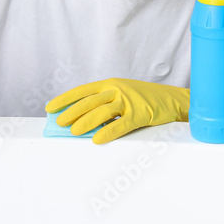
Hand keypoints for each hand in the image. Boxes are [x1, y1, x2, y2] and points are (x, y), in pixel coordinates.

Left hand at [45, 78, 189, 143]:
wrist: (173, 99)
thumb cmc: (145, 100)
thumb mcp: (122, 95)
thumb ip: (105, 104)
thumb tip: (80, 121)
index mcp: (110, 84)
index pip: (82, 91)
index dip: (65, 99)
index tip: (50, 107)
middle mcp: (117, 89)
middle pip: (89, 101)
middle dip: (72, 112)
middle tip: (60, 122)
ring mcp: (129, 101)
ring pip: (102, 111)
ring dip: (86, 122)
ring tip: (74, 132)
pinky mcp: (141, 113)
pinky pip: (121, 124)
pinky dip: (108, 132)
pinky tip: (97, 139)